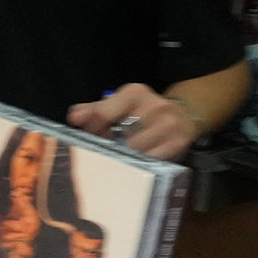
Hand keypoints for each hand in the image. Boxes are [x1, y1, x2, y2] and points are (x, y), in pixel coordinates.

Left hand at [70, 84, 197, 162]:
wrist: (183, 116)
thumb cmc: (143, 111)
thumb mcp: (119, 104)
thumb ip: (94, 110)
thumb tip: (74, 117)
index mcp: (135, 92)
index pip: (102, 114)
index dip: (90, 130)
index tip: (89, 137)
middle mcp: (154, 106)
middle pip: (118, 136)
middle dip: (107, 146)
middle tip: (104, 150)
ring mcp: (168, 125)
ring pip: (134, 151)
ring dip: (122, 158)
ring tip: (120, 156)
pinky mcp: (177, 144)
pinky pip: (150, 161)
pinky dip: (139, 165)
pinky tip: (135, 163)